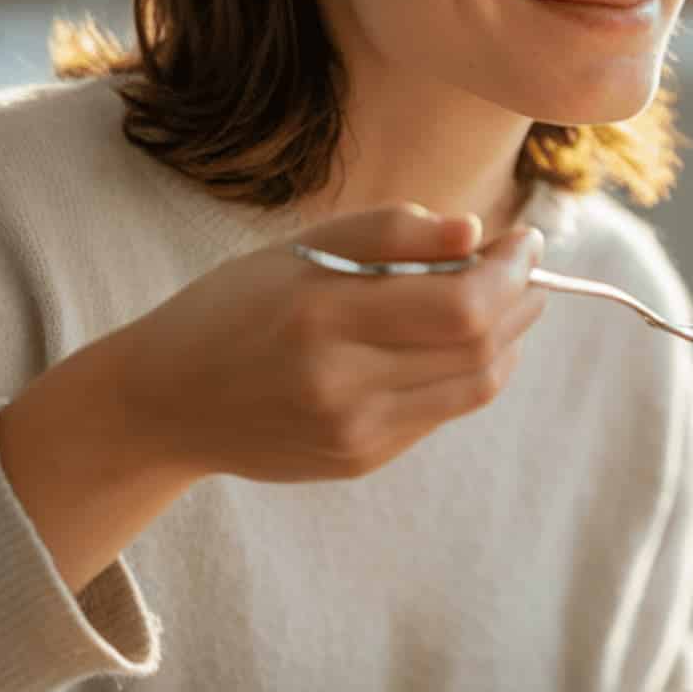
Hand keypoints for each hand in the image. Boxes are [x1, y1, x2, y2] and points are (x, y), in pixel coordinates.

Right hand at [0, 203, 544, 591]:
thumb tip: (474, 232)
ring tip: (508, 301)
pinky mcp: (362, 459)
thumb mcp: (297, 251)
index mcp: (321, 315)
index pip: (461, 304)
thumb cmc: (234, 308)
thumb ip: (388, 233)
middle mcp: (341, 381)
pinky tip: (461, 343)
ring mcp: (355, 430)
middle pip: (478, 347)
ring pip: (474, 386)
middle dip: (519, 301)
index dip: (510, 272)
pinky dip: (469, 372)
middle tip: (525, 268)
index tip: (524, 240)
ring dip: (507, 340)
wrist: (166, 402)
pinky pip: (442, 412)